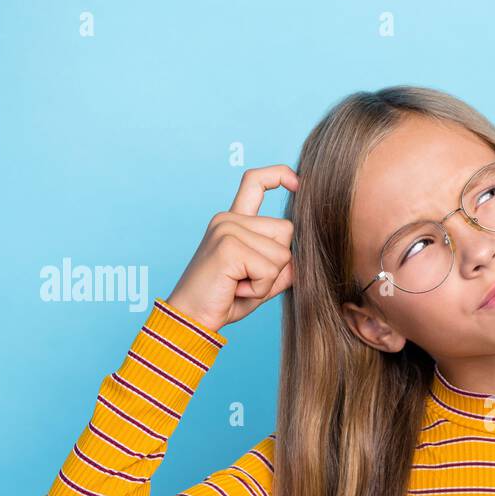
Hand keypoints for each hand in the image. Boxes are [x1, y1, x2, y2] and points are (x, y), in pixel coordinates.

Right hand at [165, 164, 298, 333]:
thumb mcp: (262, 280)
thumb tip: (303, 253)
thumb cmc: (225, 300)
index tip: (298, 182)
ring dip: (268, 280)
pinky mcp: (229, 246)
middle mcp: (228, 219)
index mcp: (233, 221)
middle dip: (278, 263)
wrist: (191, 319)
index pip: (255, 181)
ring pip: (282, 253)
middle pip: (286, 230)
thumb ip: (282, 264)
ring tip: (240, 285)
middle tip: (247, 279)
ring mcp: (227, 229)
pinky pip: (269, 269)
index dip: (280, 175)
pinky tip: (236, 289)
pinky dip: (260, 288)